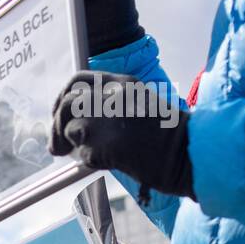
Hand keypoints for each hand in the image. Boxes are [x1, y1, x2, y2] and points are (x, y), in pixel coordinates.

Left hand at [50, 71, 194, 198]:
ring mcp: (105, 119)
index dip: (62, 98)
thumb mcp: (138, 106)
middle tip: (57, 146)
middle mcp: (110, 95)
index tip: (59, 114)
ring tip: (85, 155)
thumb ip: (107, 108)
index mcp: (121, 83)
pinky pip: (84, 154)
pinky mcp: (102, 144)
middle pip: (66, 104)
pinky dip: (90, 160)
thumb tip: (72, 125)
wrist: (188, 153)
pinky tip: (108, 162)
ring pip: (70, 129)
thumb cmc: (166, 136)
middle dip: (56, 126)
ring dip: (71, 144)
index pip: (76, 81)